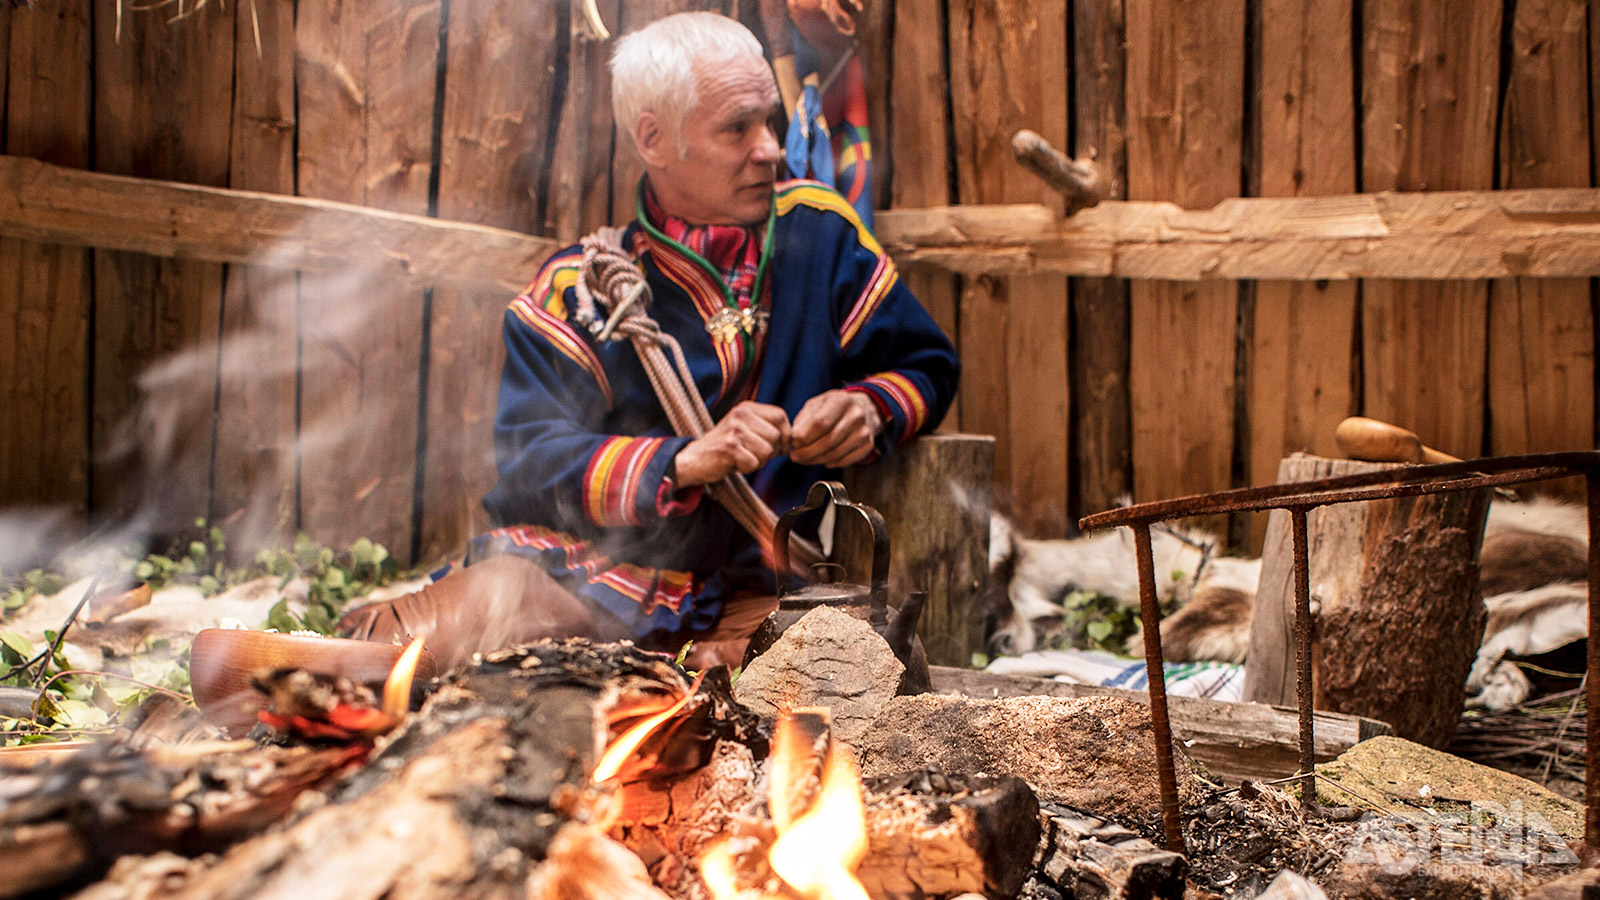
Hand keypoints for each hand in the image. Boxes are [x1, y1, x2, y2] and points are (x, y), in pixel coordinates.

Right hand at [673, 402, 791, 486]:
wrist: (693, 459)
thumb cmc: (725, 447)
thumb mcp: (745, 429)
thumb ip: (767, 429)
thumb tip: (794, 440)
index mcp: (747, 408)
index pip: (781, 416)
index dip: (785, 434)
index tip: (778, 447)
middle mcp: (741, 415)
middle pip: (776, 436)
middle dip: (771, 451)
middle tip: (753, 454)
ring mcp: (735, 430)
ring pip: (767, 451)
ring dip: (758, 461)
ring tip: (742, 458)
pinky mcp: (729, 448)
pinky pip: (754, 463)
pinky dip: (747, 469)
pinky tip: (734, 464)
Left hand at [790, 390, 881, 466]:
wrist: (862, 409)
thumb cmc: (832, 408)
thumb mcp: (815, 405)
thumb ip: (803, 420)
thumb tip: (794, 440)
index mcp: (841, 401)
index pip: (820, 423)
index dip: (804, 436)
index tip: (793, 443)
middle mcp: (856, 415)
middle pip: (827, 442)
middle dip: (807, 453)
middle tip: (795, 456)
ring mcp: (864, 432)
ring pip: (834, 454)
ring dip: (815, 460)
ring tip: (805, 459)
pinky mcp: (867, 446)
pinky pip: (844, 461)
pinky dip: (829, 463)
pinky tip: (822, 459)